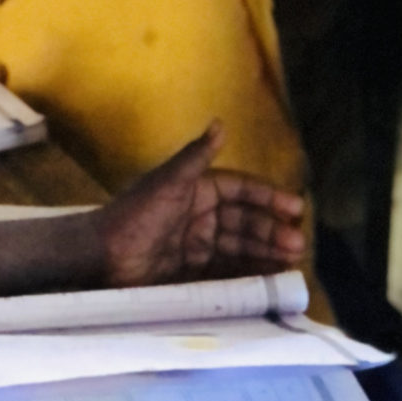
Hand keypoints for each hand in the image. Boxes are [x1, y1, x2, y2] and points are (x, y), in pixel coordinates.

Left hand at [97, 124, 306, 286]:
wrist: (102, 257)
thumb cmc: (136, 215)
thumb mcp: (168, 182)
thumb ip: (196, 156)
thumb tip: (220, 123)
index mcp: (197, 190)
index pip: (241, 189)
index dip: (269, 197)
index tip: (296, 208)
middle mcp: (201, 215)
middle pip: (246, 221)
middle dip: (273, 230)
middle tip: (298, 244)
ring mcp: (197, 244)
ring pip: (241, 247)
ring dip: (267, 252)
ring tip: (293, 262)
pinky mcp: (192, 271)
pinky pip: (228, 271)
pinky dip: (250, 272)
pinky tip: (270, 277)